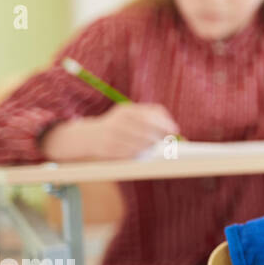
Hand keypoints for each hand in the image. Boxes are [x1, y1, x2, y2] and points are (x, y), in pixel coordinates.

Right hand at [41, 103, 179, 161]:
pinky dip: (139, 154)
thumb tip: (176, 130)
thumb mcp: (130, 117)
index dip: (166, 123)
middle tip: (169, 142)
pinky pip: (129, 152)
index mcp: (126, 110)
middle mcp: (118, 120)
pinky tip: (142, 153)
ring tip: (156, 148)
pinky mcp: (107, 148)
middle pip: (146, 128)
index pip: (150, 113)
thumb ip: (151, 119)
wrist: (87, 136)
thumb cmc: (116, 127)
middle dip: (161, 136)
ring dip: (151, 147)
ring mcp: (111, 135)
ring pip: (139, 142)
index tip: (176, 130)